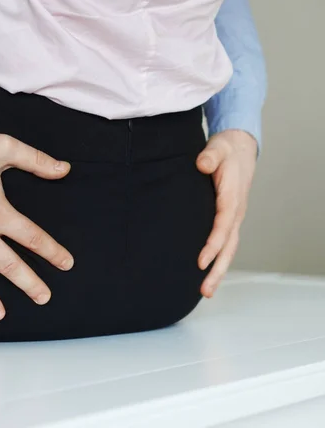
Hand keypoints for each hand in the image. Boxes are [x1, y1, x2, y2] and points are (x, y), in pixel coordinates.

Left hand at [196, 129, 257, 297]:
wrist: (239, 150)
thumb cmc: (226, 151)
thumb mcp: (217, 148)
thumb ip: (210, 156)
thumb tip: (202, 164)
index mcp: (231, 198)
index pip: (223, 226)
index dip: (213, 245)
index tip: (201, 261)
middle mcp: (235, 213)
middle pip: (229, 246)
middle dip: (218, 270)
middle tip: (205, 290)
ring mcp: (233, 218)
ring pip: (228, 250)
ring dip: (218, 271)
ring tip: (206, 291)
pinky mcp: (228, 220)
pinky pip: (225, 244)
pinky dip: (218, 261)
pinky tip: (206, 274)